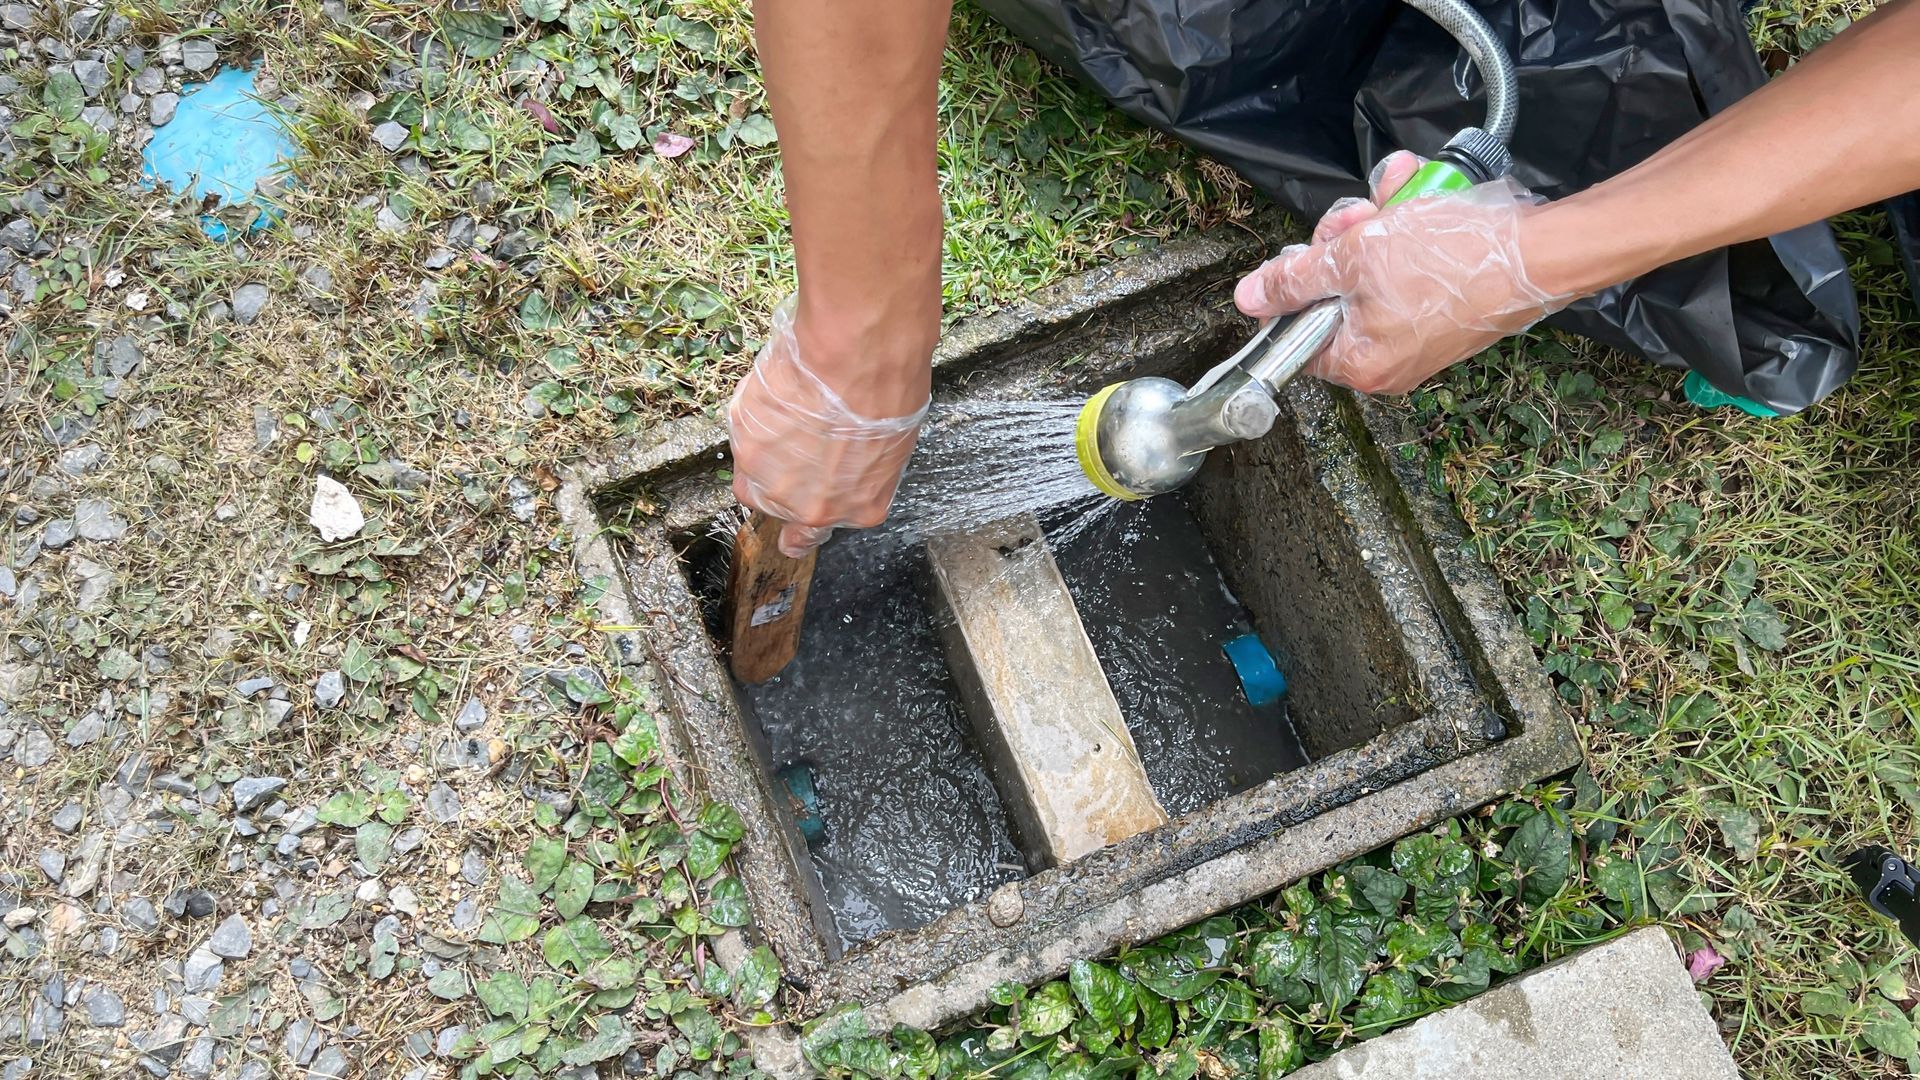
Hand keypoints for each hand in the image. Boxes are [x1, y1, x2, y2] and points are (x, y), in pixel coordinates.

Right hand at [727, 296, 929, 556]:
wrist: (856, 360)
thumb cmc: (888, 394)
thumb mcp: (893, 448)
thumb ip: (860, 473)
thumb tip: (844, 466)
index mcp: (857, 509)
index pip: (813, 537)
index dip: (799, 530)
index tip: (793, 527)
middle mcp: (808, 506)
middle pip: (777, 506)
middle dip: (782, 480)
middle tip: (795, 441)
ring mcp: (770, 478)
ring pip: (752, 478)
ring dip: (765, 454)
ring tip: (788, 415)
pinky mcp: (745, 442)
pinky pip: (744, 438)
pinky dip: (755, 421)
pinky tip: (778, 396)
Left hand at [1233, 151, 1579, 395]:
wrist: (1541, 252)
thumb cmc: (1452, 260)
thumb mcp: (1354, 258)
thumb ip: (1294, 279)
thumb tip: (1248, 299)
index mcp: (1360, 364)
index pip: (1298, 336)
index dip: (1294, 290)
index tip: (1305, 255)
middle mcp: (1389, 362)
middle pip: (1335, 300)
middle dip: (1340, 246)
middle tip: (1358, 217)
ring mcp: (1420, 337)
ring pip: (1372, 274)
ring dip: (1376, 228)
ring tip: (1396, 198)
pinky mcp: (1446, 310)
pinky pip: (1408, 270)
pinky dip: (1407, 234)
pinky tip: (1416, 201)